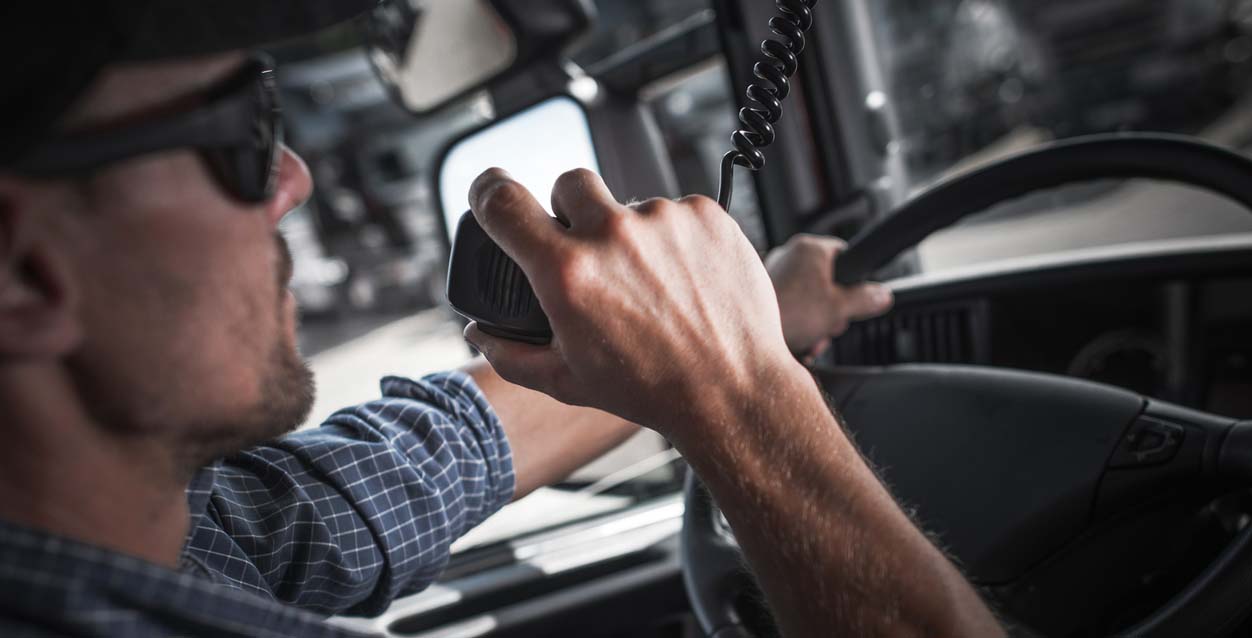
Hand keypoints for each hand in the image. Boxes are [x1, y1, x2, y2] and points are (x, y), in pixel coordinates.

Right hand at [462, 168, 800, 435]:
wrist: (732, 391)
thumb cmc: (649, 390)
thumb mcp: (566, 380)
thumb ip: (510, 353)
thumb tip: (479, 331)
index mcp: (567, 273)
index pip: (502, 201)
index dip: (486, 190)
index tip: (490, 193)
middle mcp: (612, 235)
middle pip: (568, 182)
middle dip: (570, 210)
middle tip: (588, 251)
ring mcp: (663, 219)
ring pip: (629, 204)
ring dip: (631, 234)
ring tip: (652, 286)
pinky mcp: (705, 215)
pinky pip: (675, 212)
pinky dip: (675, 239)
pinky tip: (683, 280)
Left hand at [766, 234, 892, 357]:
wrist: (747, 338)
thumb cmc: (789, 315)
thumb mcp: (839, 308)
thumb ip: (866, 299)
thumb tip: (882, 295)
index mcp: (810, 249)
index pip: (845, 253)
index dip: (855, 278)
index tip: (857, 296)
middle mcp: (789, 255)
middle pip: (828, 280)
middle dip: (834, 309)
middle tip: (831, 324)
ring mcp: (773, 274)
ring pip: (810, 297)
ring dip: (818, 321)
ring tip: (813, 337)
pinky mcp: (763, 295)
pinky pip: (792, 306)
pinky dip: (799, 324)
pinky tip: (800, 340)